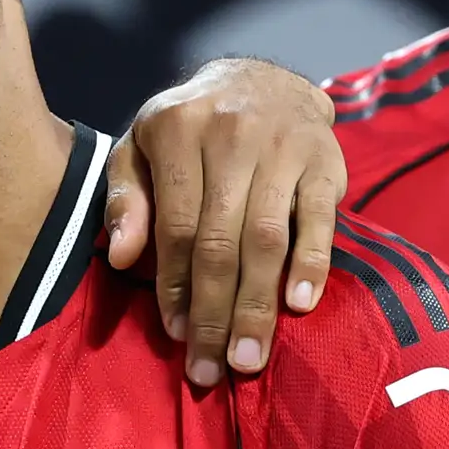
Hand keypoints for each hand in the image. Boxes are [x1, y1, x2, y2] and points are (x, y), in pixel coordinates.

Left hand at [103, 57, 347, 388]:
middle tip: (210, 370)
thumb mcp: (141, 148)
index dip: (175, 286)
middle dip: (214, 313)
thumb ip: (126, 200)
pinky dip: (311, 264)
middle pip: (221, 242)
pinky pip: (318, 220)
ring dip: (257, 306)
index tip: (176, 334)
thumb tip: (124, 259)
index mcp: (178, 129)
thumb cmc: (190, 129)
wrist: (260, 78)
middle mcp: (231, 133)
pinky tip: (300, 305)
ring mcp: (283, 144)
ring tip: (249, 358)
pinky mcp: (324, 158)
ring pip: (266, 240)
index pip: (177, 226)